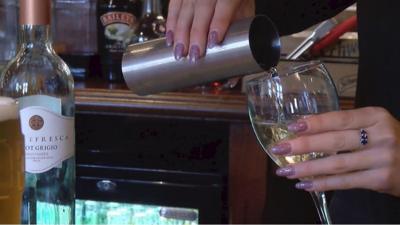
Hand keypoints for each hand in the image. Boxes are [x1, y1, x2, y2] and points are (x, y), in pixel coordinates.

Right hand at [166, 0, 254, 61]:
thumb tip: (234, 65)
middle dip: (196, 35)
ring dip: (181, 33)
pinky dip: (171, 24)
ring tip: (180, 52)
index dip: (218, 24)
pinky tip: (170, 39)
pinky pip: (173, 7)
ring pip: (185, 10)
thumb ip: (241, 33)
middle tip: (194, 55)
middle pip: (202, 10)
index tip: (214, 42)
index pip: (224, 7)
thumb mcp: (245, 10)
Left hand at [271, 107, 399, 196]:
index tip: (292, 127)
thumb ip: (347, 126)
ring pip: (337, 164)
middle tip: (279, 148)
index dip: (315, 123)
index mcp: (375, 116)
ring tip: (285, 170)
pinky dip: (323, 184)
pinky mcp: (382, 180)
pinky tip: (305, 184)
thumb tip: (305, 131)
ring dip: (308, 168)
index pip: (339, 119)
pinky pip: (346, 182)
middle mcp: (381, 135)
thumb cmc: (391, 140)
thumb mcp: (374, 125)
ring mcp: (383, 159)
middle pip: (335, 141)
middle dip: (303, 146)